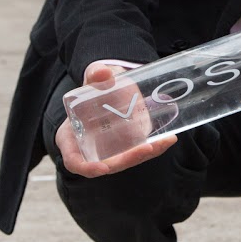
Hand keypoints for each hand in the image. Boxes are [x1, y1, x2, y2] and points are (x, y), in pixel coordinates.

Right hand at [57, 62, 176, 176]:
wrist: (107, 86)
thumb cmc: (92, 85)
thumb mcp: (91, 76)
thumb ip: (94, 73)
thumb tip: (102, 73)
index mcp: (70, 138)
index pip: (74, 161)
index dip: (87, 168)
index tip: (103, 168)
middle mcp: (89, 149)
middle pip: (107, 165)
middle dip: (128, 159)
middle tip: (148, 148)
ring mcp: (108, 150)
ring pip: (126, 160)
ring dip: (145, 155)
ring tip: (165, 142)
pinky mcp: (125, 146)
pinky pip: (138, 152)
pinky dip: (154, 148)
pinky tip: (169, 139)